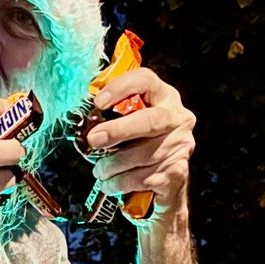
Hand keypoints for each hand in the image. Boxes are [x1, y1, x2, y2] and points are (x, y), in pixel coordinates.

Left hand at [87, 68, 195, 217]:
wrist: (165, 181)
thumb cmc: (139, 144)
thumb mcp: (129, 121)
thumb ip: (113, 113)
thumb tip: (83, 116)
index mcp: (163, 97)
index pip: (146, 81)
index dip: (121, 88)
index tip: (98, 102)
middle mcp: (177, 118)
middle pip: (150, 121)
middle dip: (118, 131)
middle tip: (94, 140)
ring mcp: (180, 145)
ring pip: (143, 155)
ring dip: (113, 165)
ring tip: (99, 170)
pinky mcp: (178, 171)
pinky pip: (144, 178)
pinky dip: (121, 182)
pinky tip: (111, 183)